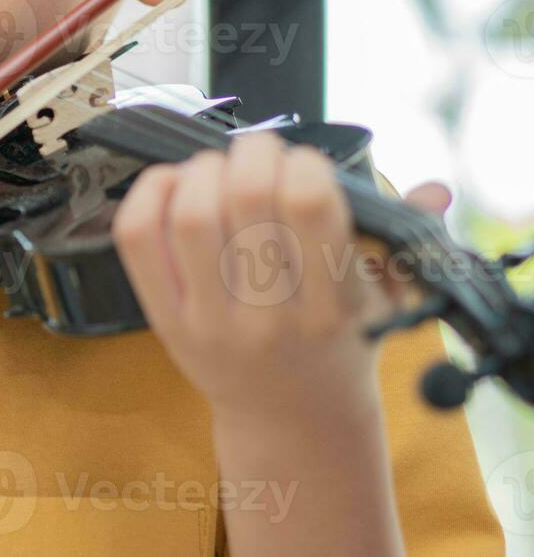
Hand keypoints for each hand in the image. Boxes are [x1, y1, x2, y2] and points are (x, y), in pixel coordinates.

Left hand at [110, 130, 450, 424]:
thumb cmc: (337, 344)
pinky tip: (174, 185)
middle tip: (259, 152)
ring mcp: (210, 321)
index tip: (305, 163)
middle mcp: (269, 316)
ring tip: (218, 169)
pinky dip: (150, 193)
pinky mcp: (164, 320)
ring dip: (202, 169)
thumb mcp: (383, 302)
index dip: (303, 163)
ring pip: (190, 214)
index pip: (310, 206)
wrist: (290, 420)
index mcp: (332, 307)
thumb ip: (403, 243)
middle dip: (252, 152)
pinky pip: (138, 239)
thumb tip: (433, 190)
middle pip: (244, 197)